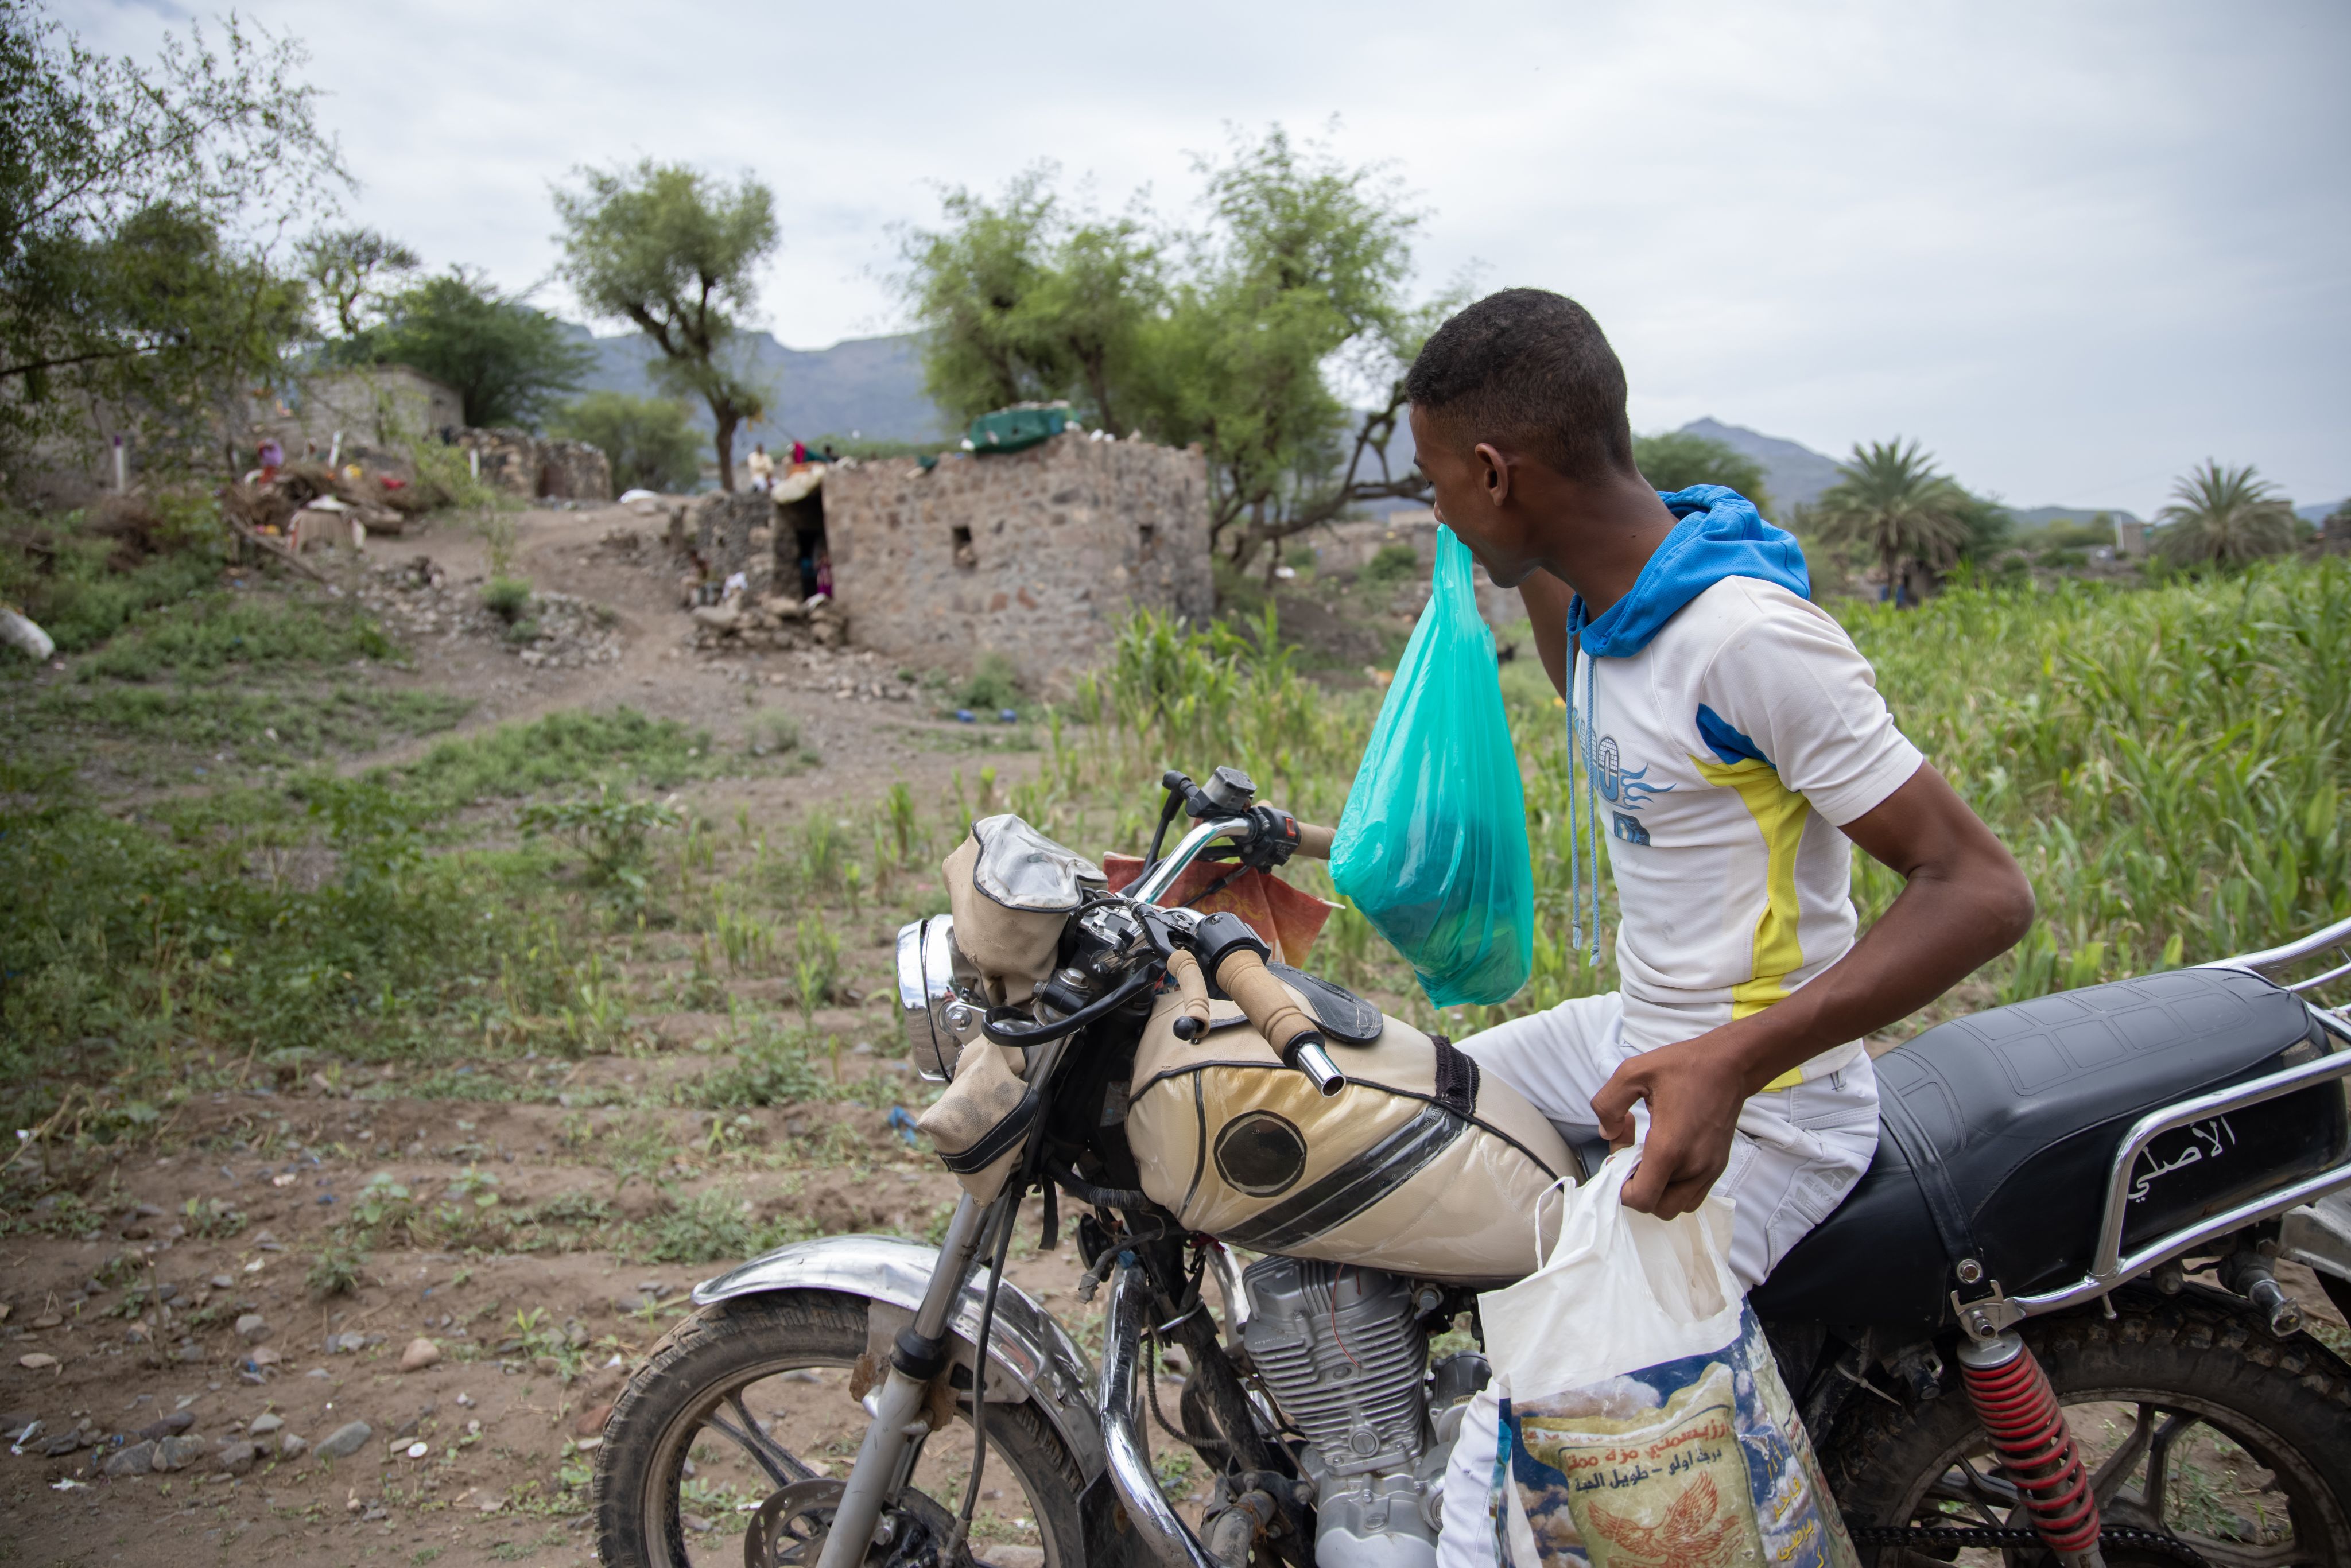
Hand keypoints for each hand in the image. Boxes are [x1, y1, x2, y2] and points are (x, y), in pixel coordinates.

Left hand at [1589, 1028, 1751, 1219]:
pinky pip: (1693, 1195)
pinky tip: (1669, 1157)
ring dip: (1659, 1190)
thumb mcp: (1632, 1073)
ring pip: (1677, 1206)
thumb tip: (1608, 1134)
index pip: (1641, 1199)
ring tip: (1652, 1157)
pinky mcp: (1718, 1166)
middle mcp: (1693, 1166)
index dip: (1622, 1187)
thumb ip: (1608, 1105)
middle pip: (1658, 1209)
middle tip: (1634, 1157)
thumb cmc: (1683, 1066)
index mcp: (1670, 1147)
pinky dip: (1676, 1186)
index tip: (1620, 1157)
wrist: (1730, 1064)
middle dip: (1639, 1190)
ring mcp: (1709, 1169)